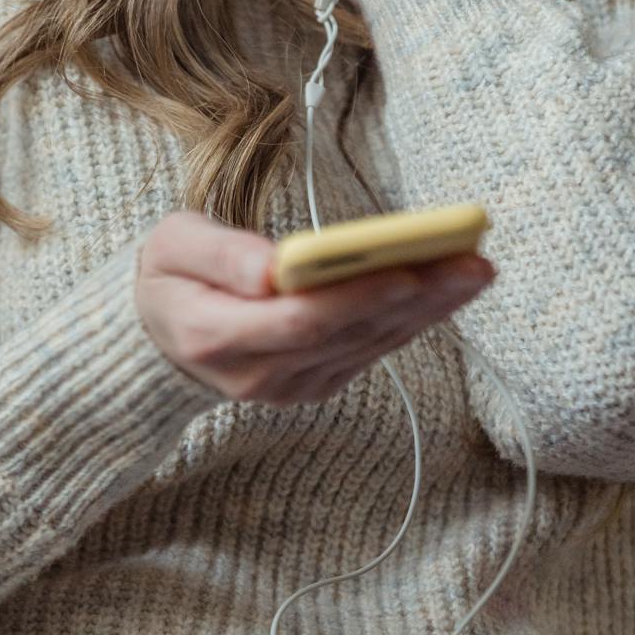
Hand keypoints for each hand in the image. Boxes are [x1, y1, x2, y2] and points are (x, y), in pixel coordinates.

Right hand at [134, 210, 494, 405]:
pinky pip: (369, 351)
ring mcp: (288, 387)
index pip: (297, 320)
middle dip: (412, 297)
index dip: (354, 298)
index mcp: (214, 338)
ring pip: (367, 345)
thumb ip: (219, 254)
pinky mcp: (314, 384)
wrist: (161, 334)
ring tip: (473, 269)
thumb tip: (272, 266)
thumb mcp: (172, 246)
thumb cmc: (170, 277)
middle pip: (346, 334)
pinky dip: (409, 321)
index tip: (405, 270)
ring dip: (426, 310)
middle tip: (470, 263)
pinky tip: (444, 291)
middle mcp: (256, 375)